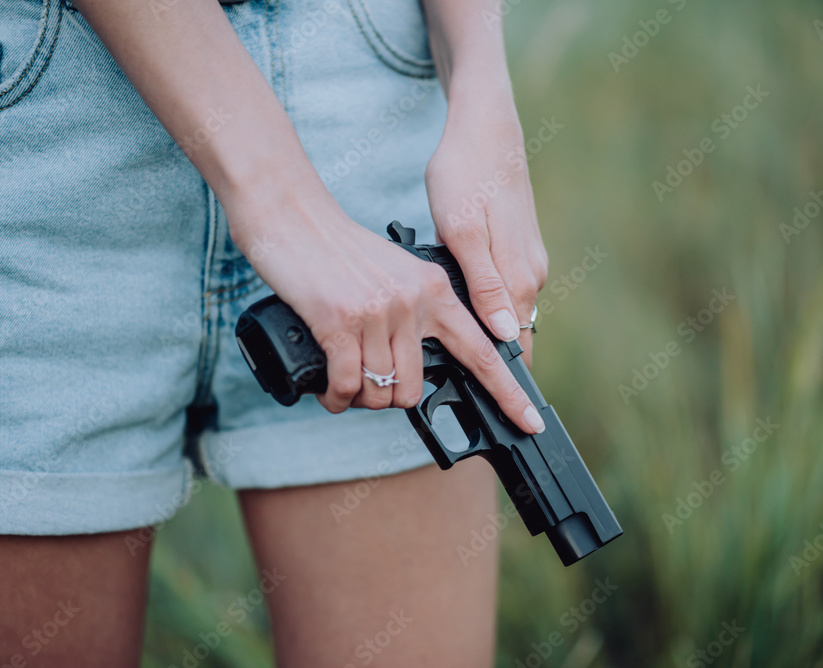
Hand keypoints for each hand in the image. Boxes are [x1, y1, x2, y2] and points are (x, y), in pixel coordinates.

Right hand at [226, 177, 545, 433]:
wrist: (292, 216)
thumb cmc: (339, 250)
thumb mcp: (398, 273)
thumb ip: (419, 312)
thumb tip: (421, 368)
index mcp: (436, 289)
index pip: (484, 351)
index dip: (509, 393)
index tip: (530, 422)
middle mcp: (413, 301)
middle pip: (415, 388)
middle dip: (389, 398)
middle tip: (367, 383)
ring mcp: (378, 311)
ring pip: (381, 392)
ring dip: (360, 400)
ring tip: (344, 385)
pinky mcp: (340, 320)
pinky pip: (347, 385)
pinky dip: (336, 398)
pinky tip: (330, 392)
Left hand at [424, 94, 547, 367]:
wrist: (484, 128)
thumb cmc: (466, 176)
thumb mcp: (464, 233)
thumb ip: (486, 288)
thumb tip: (507, 334)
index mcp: (519, 280)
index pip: (517, 348)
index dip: (504, 381)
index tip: (494, 410)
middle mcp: (530, 276)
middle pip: (514, 337)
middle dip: (493, 366)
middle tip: (462, 391)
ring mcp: (526, 261)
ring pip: (508, 315)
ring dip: (488, 338)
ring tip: (458, 360)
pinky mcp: (517, 248)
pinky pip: (504, 293)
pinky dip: (487, 310)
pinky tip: (463, 310)